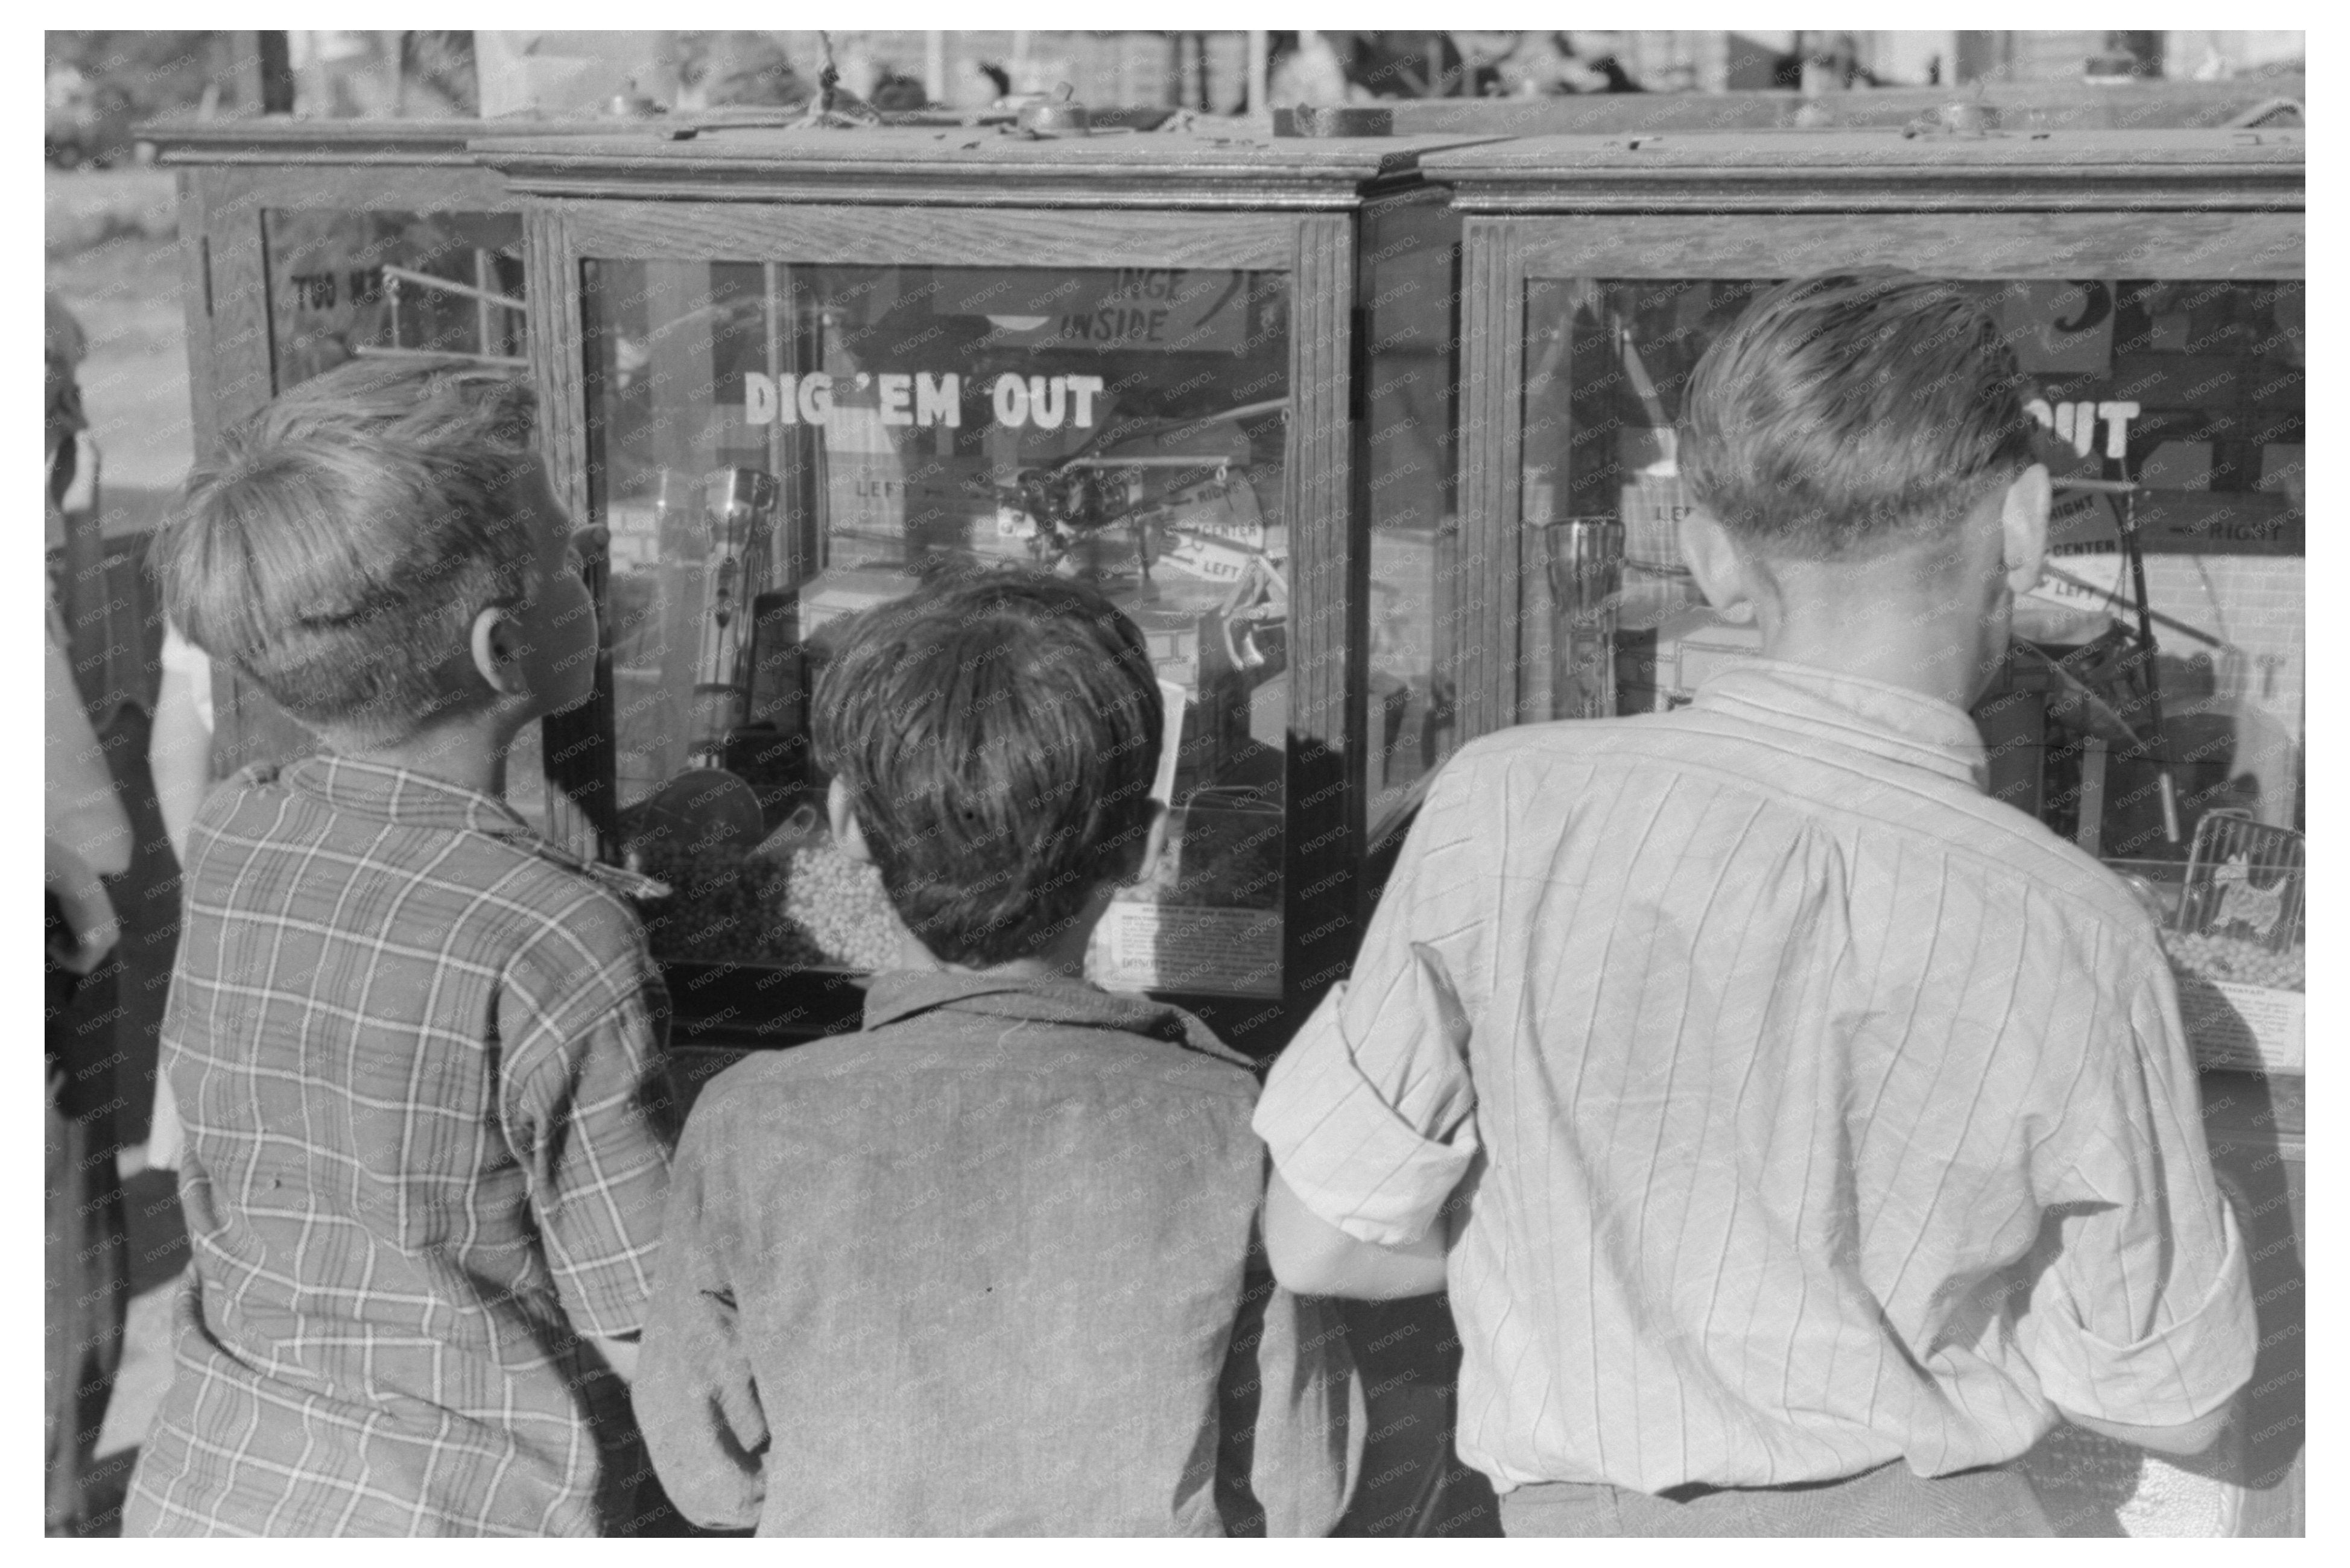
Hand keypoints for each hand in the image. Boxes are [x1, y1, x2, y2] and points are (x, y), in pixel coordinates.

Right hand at [46, 836, 119, 973]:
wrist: (77, 882)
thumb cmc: (76, 892)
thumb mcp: (86, 914)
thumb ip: (85, 928)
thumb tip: (77, 939)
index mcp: (112, 931)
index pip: (94, 954)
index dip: (72, 950)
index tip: (59, 937)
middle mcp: (112, 939)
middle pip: (88, 961)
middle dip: (68, 955)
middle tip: (53, 940)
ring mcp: (104, 942)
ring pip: (83, 965)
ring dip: (63, 957)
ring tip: (53, 941)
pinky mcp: (93, 944)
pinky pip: (79, 965)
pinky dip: (62, 958)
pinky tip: (53, 943)